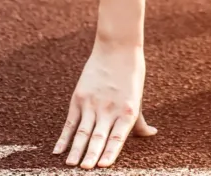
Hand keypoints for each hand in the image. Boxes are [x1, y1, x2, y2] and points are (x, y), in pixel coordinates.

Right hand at [53, 40, 156, 168]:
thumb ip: (140, 121)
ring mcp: (92, 103)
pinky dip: (63, 137)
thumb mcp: (138, 98)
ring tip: (71, 164)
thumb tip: (152, 134)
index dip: (111, 152)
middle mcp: (109, 109)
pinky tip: (58, 150)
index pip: (117, 137)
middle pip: (98, 136)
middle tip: (84, 169)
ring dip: (75, 149)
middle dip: (91, 155)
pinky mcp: (79, 97)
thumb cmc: (131, 75)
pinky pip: (70, 122)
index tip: (104, 165)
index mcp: (127, 111)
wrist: (117, 48)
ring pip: (82, 131)